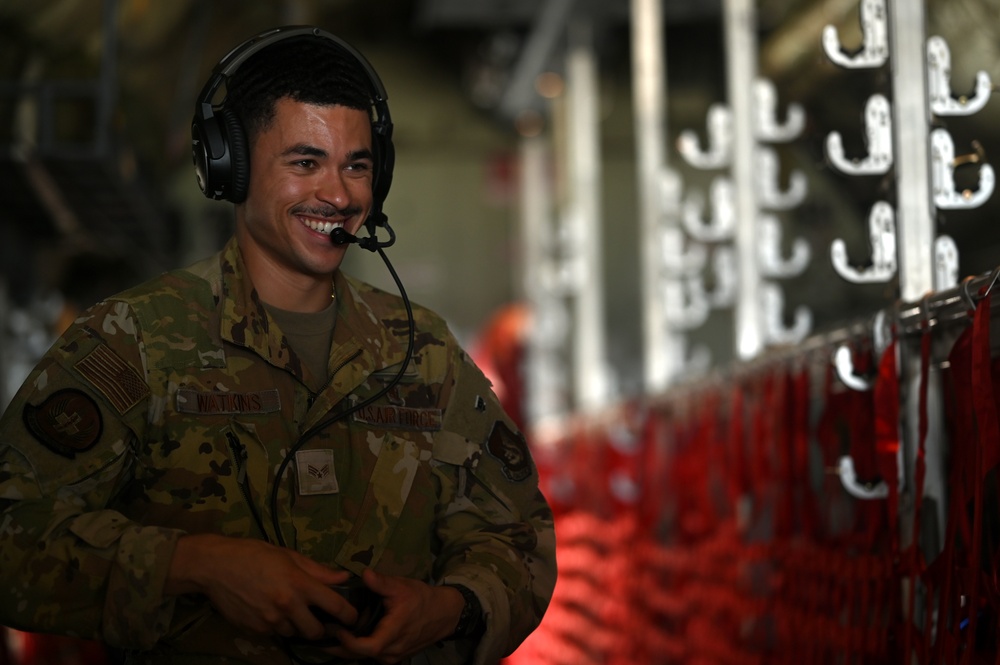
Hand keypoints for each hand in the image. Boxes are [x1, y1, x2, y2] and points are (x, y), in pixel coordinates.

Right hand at [165, 534, 355, 638]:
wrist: (215, 567)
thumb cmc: (254, 554)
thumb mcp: (288, 555)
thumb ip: (318, 569)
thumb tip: (343, 577)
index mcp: (299, 583)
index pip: (335, 606)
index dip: (349, 614)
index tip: (352, 617)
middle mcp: (287, 605)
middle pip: (316, 631)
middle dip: (321, 627)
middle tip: (319, 618)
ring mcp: (270, 621)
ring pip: (294, 633)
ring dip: (296, 625)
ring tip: (289, 609)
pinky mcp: (255, 630)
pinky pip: (275, 633)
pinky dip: (277, 626)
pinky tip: (270, 610)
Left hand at [324, 569, 465, 663]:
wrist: (444, 614)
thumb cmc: (422, 599)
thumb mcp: (402, 587)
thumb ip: (381, 582)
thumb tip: (364, 573)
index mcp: (394, 634)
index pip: (367, 647)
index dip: (348, 642)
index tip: (335, 628)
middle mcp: (392, 651)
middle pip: (359, 655)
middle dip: (339, 646)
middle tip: (320, 633)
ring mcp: (393, 657)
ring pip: (364, 657)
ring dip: (346, 648)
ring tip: (329, 634)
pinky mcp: (393, 657)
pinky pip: (371, 656)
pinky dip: (357, 648)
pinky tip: (346, 637)